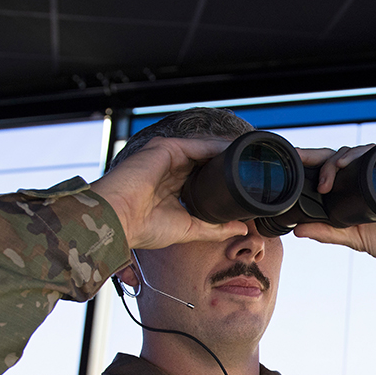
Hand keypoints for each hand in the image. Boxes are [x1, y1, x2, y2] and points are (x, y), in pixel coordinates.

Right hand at [92, 137, 248, 250]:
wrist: (119, 221)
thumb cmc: (143, 228)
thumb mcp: (188, 229)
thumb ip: (214, 228)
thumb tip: (240, 228)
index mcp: (173, 188)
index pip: (205, 179)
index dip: (225, 180)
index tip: (248, 183)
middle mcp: (170, 169)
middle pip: (207, 162)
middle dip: (230, 164)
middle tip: (256, 167)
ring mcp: (167, 157)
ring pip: (205, 151)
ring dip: (228, 152)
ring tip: (252, 156)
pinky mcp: (165, 148)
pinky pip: (197, 145)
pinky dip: (217, 148)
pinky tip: (235, 151)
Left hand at [293, 145, 375, 271]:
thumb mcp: (353, 237)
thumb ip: (327, 233)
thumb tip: (298, 230)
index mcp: (352, 189)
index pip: (329, 168)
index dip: (311, 162)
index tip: (292, 161)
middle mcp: (365, 176)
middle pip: (340, 156)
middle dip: (320, 158)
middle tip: (305, 166)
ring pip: (358, 151)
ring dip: (342, 157)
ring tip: (331, 172)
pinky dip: (366, 155)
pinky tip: (355, 161)